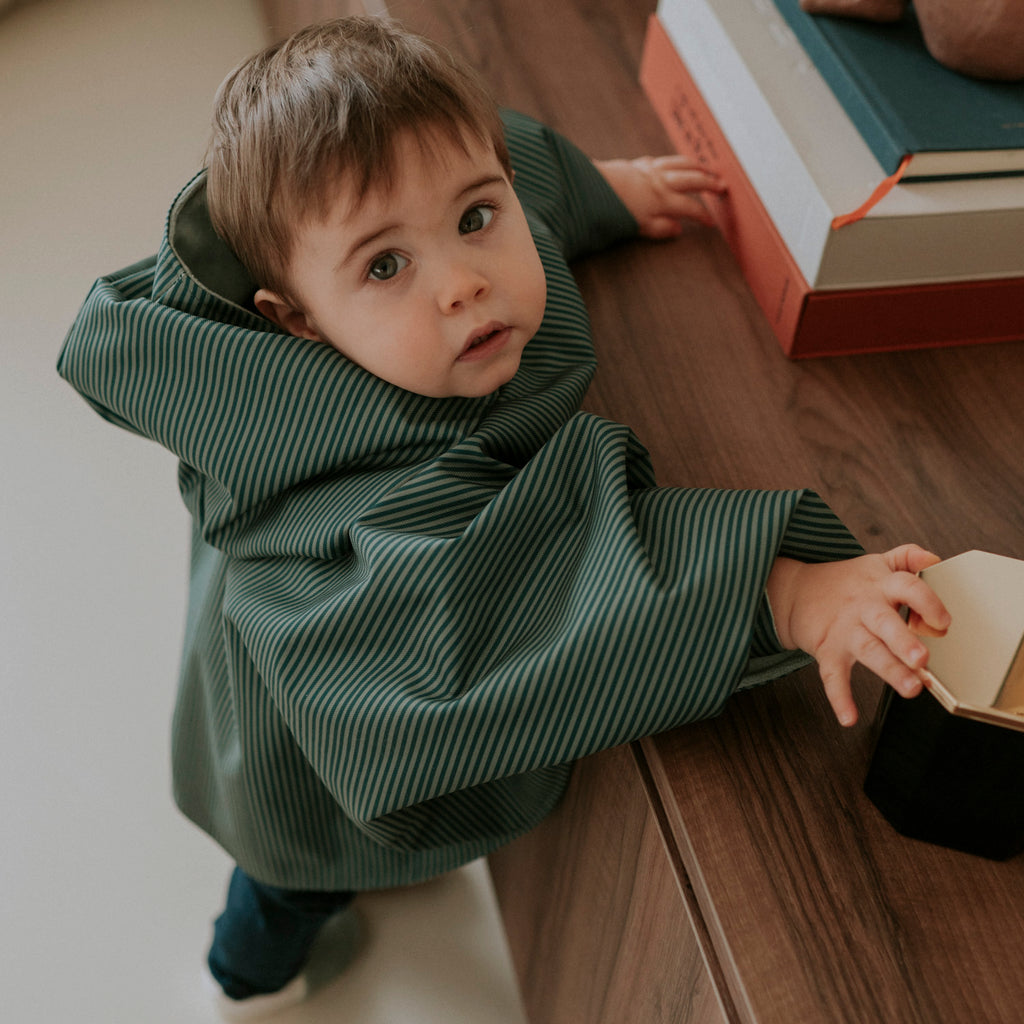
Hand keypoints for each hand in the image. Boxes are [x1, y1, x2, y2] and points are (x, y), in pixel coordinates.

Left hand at [593, 155, 724, 237]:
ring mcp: (651, 170)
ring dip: (698, 166)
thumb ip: (660, 228)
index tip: (712, 223)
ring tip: (709, 169)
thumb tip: (678, 229)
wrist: (592, 187)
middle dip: (710, 183)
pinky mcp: (640, 164)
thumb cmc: (613, 209)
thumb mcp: (638, 226)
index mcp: (662, 200)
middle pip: (692, 180)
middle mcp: (660, 182)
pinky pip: (664, 160)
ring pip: (681, 164)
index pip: (690, 208)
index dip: (703, 216)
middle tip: (723, 186)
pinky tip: (678, 163)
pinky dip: (676, 161)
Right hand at [766, 544, 950, 726]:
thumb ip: (908, 557)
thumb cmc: (844, 582)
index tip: (942, 622)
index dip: (926, 602)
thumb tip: (936, 560)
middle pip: (886, 622)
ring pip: (868, 650)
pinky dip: (839, 697)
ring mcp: (844, 630)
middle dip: (904, 641)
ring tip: (910, 688)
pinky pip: (832, 676)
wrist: (794, 590)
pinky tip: (849, 716)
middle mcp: (864, 608)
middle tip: (922, 658)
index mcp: (880, 586)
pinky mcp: (827, 650)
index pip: (907, 587)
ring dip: (889, 669)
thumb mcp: (876, 562)